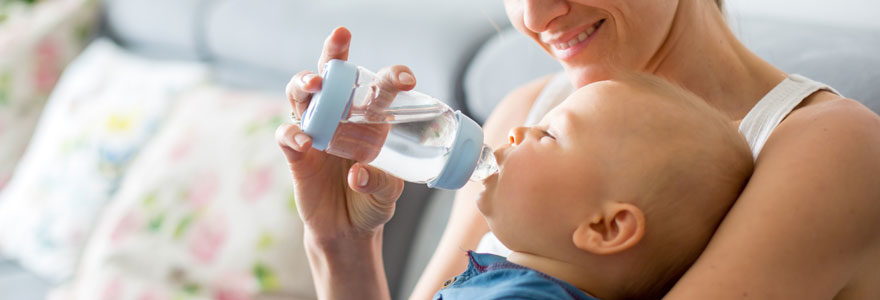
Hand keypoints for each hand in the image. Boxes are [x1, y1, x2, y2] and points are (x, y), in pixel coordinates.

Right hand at [276, 27, 416, 238]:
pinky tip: (305, 140)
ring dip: (304, 83)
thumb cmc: (373, 202)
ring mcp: (316, 133)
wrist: (348, 232)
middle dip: (333, 54)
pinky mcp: (297, 156)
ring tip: (315, 85)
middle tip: (339, 40)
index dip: (390, 76)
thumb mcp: (388, 194)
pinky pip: (287, 136)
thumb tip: (358, 173)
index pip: (377, 88)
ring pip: (301, 96)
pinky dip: (292, 134)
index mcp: (370, 121)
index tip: (405, 79)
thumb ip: (380, 183)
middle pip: (331, 76)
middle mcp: (340, 119)